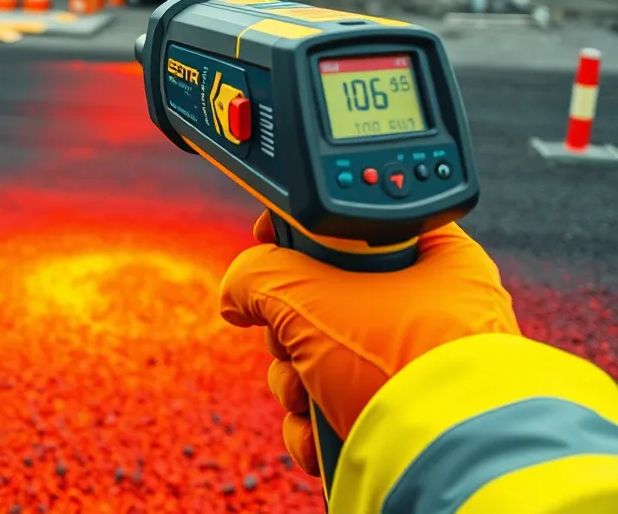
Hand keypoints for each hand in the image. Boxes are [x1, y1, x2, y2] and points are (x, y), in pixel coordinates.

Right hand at [219, 212, 521, 475]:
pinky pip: (340, 402)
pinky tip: (315, 430)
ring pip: (325, 353)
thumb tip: (238, 288)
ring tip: (304, 393)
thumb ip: (259, 273)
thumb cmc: (400, 363)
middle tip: (288, 336)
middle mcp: (431, 308)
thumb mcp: (310, 296)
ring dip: (294, 378)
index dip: (303, 229)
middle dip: (287, 326)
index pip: (355, 223)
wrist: (449, 464)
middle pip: (327, 295)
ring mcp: (417, 367)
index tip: (267, 240)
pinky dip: (316, 419)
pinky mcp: (402, 416)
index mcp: (434, 257)